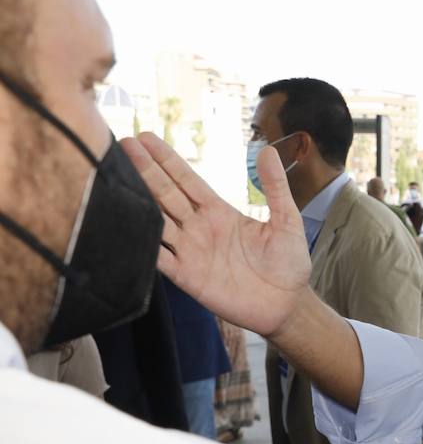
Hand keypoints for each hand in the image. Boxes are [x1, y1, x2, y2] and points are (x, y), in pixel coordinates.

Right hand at [121, 133, 309, 336]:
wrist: (287, 305)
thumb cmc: (288, 263)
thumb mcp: (286, 221)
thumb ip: (275, 188)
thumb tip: (268, 151)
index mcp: (219, 211)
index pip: (186, 180)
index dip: (166, 160)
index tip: (145, 138)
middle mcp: (198, 228)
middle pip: (165, 194)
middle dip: (145, 170)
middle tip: (122, 144)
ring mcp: (190, 251)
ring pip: (157, 221)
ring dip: (137, 200)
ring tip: (113, 177)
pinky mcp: (187, 277)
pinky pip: (158, 259)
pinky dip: (142, 245)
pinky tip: (123, 226)